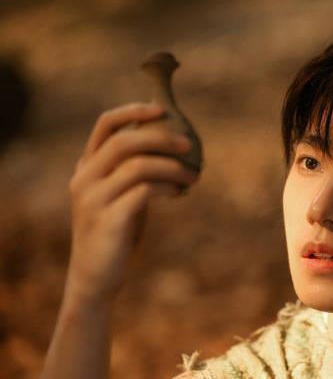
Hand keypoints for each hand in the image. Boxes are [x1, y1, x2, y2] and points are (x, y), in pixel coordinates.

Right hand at [65, 102, 199, 304]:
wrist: (94, 279)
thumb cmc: (114, 234)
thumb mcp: (119, 196)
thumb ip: (132, 171)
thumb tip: (170, 145)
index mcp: (86, 167)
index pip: (105, 124)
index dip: (133, 110)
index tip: (163, 109)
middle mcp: (84, 178)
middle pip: (125, 141)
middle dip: (162, 138)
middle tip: (190, 146)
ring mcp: (94, 199)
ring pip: (138, 166)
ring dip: (173, 168)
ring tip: (192, 178)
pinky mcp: (108, 219)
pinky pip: (145, 191)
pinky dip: (168, 188)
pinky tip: (179, 194)